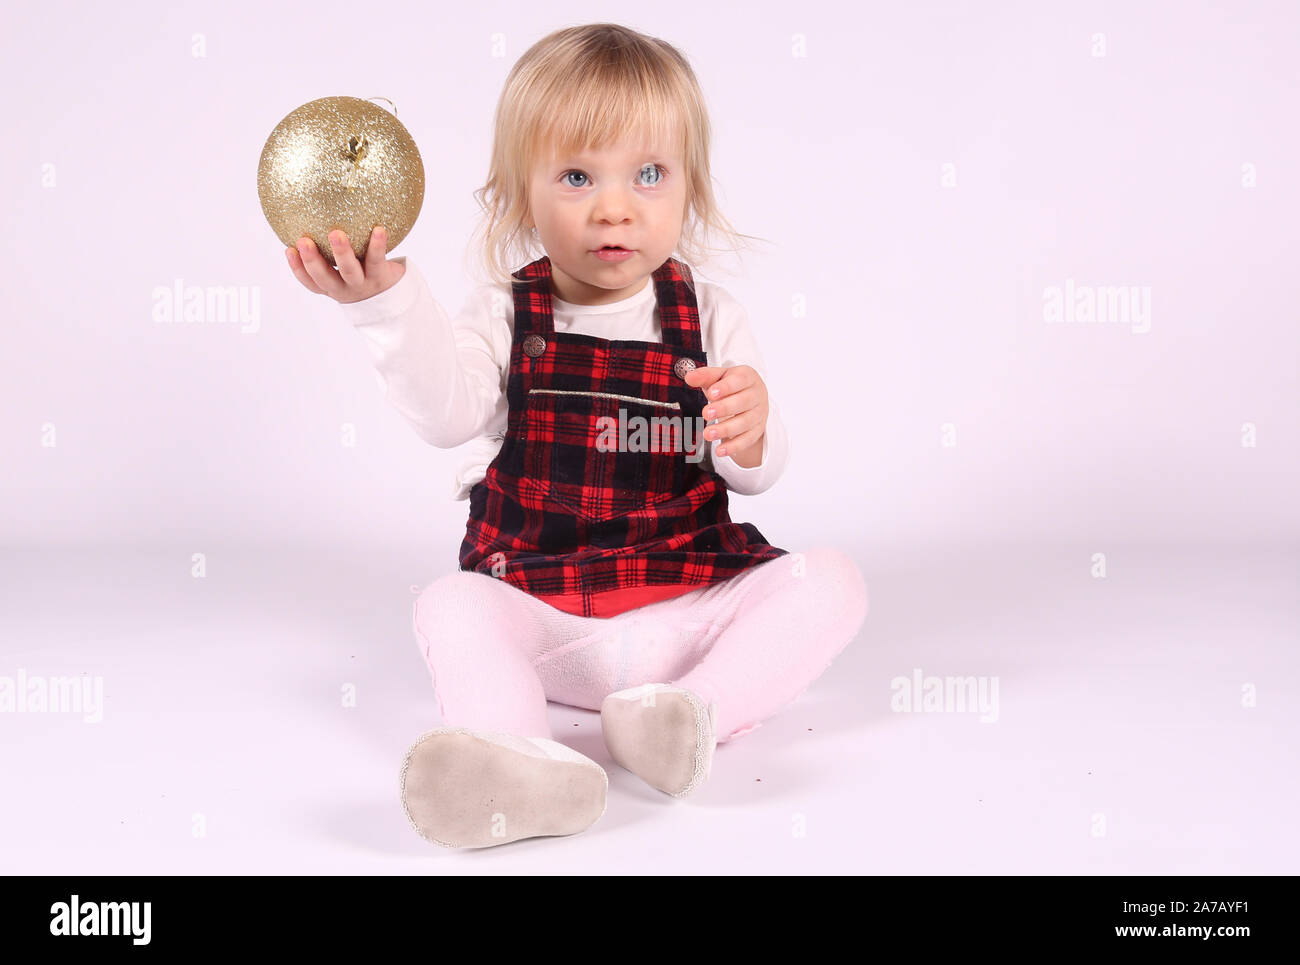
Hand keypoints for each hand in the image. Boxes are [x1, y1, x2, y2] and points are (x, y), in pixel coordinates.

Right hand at [284, 226, 405, 303]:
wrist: (394, 293)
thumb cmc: (362, 272)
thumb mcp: (342, 267)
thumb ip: (327, 248)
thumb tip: (306, 212)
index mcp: (331, 286)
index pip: (310, 281)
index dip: (298, 268)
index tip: (288, 249)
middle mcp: (344, 288)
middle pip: (325, 278)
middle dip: (312, 261)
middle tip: (303, 241)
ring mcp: (363, 284)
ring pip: (350, 271)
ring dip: (341, 253)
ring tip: (336, 234)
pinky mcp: (381, 276)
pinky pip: (377, 260)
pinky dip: (377, 245)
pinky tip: (379, 229)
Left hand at [683, 364, 767, 466]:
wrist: (753, 397)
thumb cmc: (733, 385)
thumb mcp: (719, 377)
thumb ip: (705, 376)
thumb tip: (689, 377)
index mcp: (748, 377)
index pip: (739, 380)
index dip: (726, 387)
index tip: (711, 393)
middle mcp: (756, 395)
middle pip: (743, 402)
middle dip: (724, 409)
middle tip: (706, 413)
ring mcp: (758, 414)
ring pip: (744, 423)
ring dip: (725, 430)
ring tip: (708, 434)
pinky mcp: (757, 430)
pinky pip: (746, 440)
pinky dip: (733, 447)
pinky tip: (720, 450)